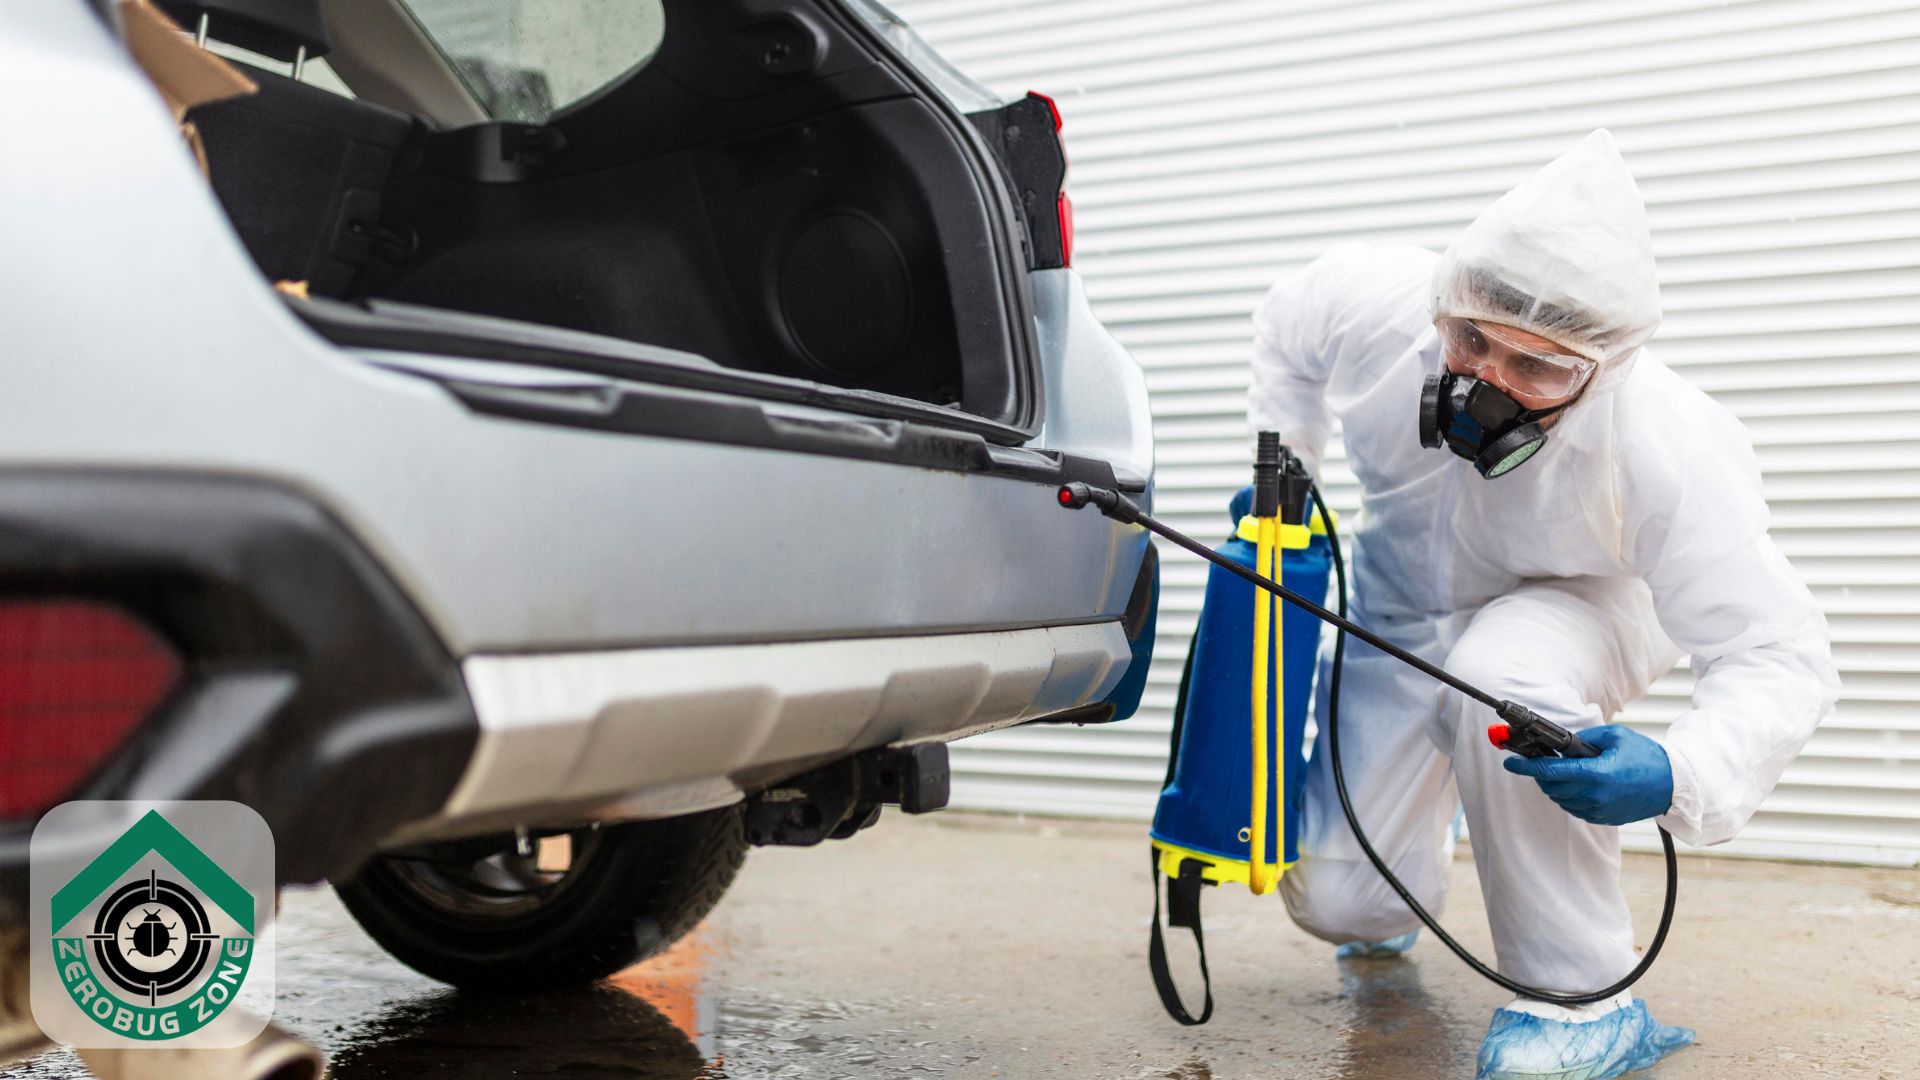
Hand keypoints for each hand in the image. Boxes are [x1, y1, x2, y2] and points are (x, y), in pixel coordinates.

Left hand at [1501, 724, 1673, 825]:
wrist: (1674, 785)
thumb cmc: (1646, 757)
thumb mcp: (1615, 736)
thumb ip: (1585, 738)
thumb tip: (1562, 742)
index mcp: (1595, 774)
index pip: (1550, 771)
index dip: (1525, 766)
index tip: (1510, 761)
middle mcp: (1594, 796)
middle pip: (1550, 786)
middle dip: (1539, 773)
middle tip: (1539, 760)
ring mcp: (1599, 810)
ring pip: (1560, 799)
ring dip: (1554, 785)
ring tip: (1562, 770)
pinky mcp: (1603, 819)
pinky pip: (1574, 808)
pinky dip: (1568, 796)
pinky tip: (1577, 783)